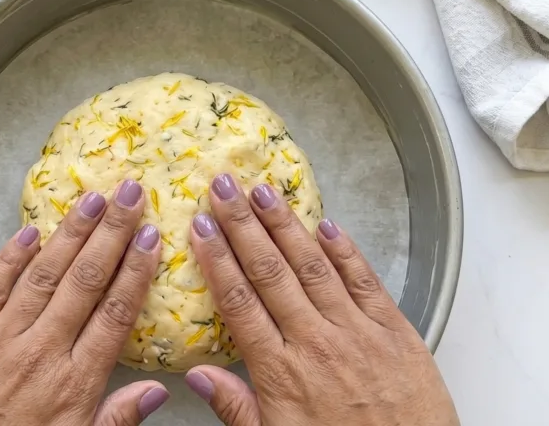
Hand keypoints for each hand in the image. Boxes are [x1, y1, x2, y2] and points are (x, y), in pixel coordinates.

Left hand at [0, 182, 166, 425]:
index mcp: (72, 385)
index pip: (113, 314)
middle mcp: (39, 353)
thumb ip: (117, 420)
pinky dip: (10, 257)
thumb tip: (159, 388)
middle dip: (111, 233)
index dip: (135, 270)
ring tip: (93, 198)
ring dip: (70, 233)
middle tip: (130, 194)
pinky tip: (30, 231)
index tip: (151, 236)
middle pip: (84, 281)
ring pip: (42, 275)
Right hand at [186, 175, 458, 425]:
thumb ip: (236, 408)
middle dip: (243, 225)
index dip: (217, 260)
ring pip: (313, 265)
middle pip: (271, 272)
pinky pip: (365, 281)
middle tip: (223, 186)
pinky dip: (345, 251)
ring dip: (285, 224)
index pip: (240, 303)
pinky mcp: (396, 331)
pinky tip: (326, 224)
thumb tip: (195, 373)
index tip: (200, 227)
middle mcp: (316, 342)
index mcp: (282, 373)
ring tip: (263, 190)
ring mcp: (357, 332)